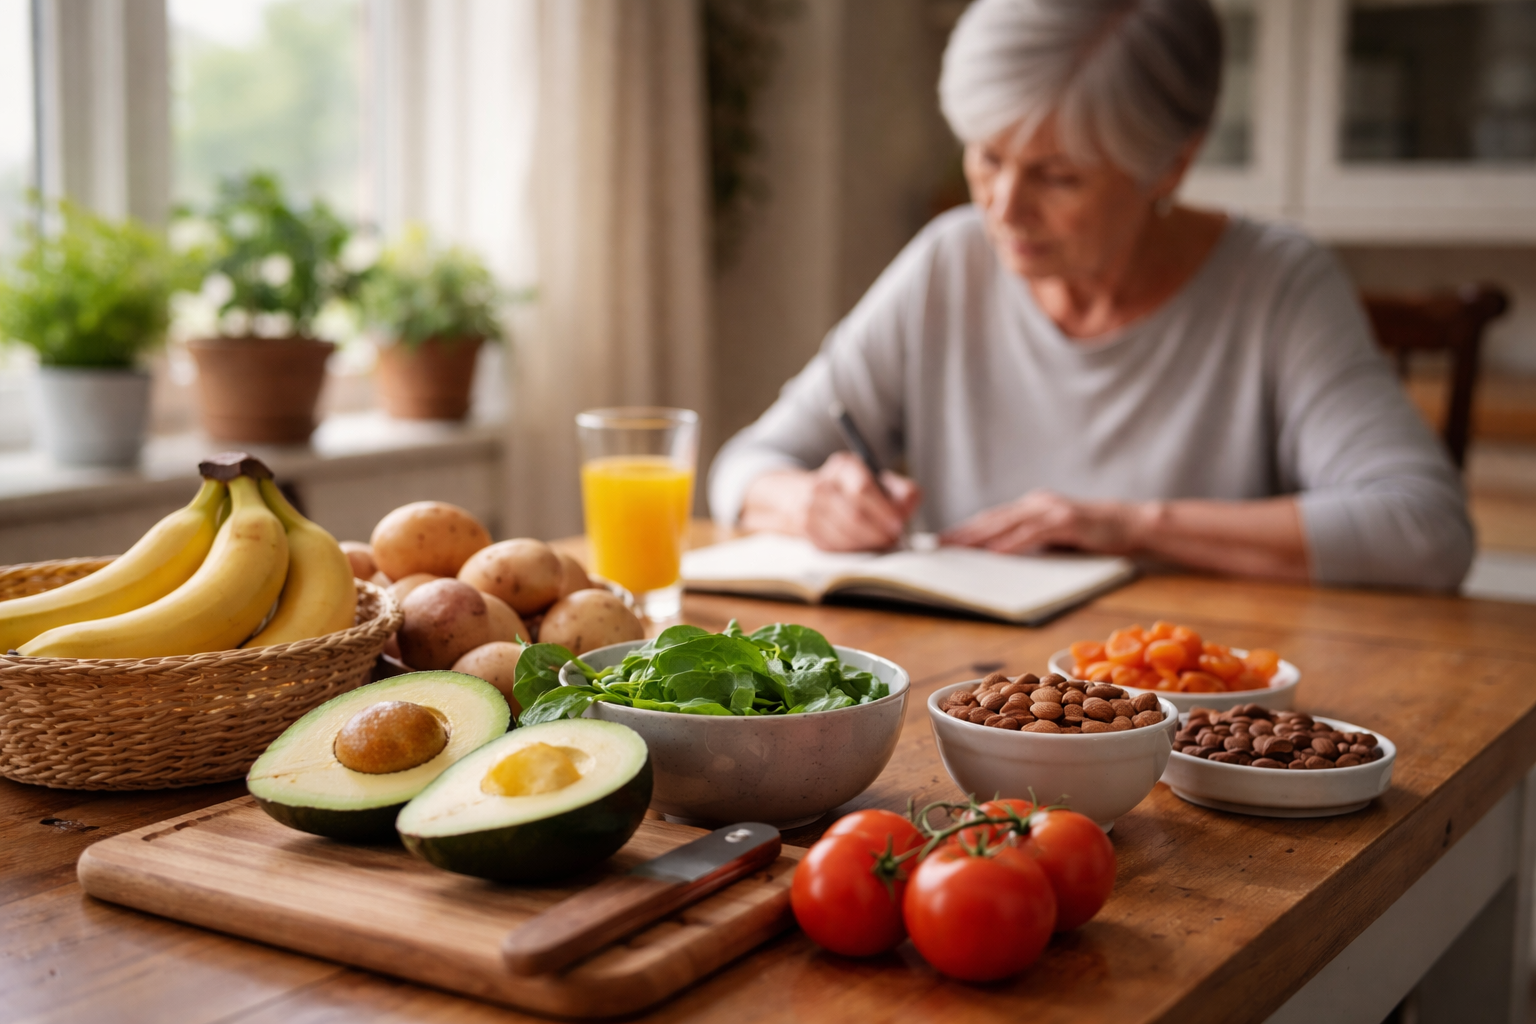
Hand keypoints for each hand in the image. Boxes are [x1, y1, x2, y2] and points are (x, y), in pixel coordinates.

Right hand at [805, 452, 921, 551]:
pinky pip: (835, 546)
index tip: (898, 523)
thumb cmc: (850, 489)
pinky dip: (853, 549)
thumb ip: (901, 490)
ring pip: (845, 535)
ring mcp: (810, 508)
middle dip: (879, 532)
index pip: (862, 488)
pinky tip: (861, 544)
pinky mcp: (807, 530)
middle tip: (893, 538)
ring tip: (880, 542)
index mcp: (843, 467)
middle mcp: (822, 485)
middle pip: (854, 515)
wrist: (804, 495)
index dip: (883, 509)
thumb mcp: (878, 480)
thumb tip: (908, 506)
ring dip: (868, 543)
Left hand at [939, 490, 1145, 554]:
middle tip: (938, 545)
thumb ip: (1032, 542)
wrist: (1132, 524)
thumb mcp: (1057, 538)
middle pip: (993, 518)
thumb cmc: (1094, 535)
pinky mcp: (1067, 520)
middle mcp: (1037, 504)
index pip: (993, 518)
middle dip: (964, 532)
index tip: (943, 541)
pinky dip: (1013, 542)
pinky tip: (996, 552)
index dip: (966, 529)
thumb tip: (1000, 556)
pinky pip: (1033, 532)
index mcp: (1032, 507)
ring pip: (1008, 523)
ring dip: (980, 536)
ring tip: (958, 548)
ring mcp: (1052, 510)